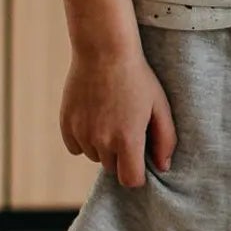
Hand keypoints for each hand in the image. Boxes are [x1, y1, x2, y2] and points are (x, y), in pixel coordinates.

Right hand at [61, 45, 177, 187]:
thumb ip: (165, 140)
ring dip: (102, 145)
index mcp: (127, 140)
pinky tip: (94, 116)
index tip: (139, 159)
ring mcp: (81, 133)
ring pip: (94, 156)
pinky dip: (84, 138)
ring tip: (111, 117)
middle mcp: (101, 141)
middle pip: (112, 167)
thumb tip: (163, 167)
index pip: (130, 180)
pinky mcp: (66, 124)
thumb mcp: (159, 106)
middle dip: (121, 154)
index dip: (137, 173)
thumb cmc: (137, 78)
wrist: (104, 51)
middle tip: (127, 126)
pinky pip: (76, 146)